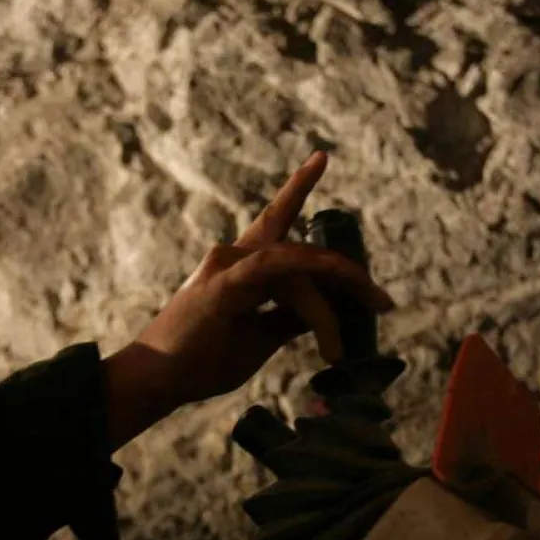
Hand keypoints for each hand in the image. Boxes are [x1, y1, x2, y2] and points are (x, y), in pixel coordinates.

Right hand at [103, 151, 393, 447]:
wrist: (157, 382)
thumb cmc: (201, 363)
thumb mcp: (259, 339)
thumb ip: (290, 319)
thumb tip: (328, 309)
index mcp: (238, 267)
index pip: (275, 220)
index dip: (298, 189)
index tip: (321, 158)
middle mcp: (232, 256)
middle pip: (301, 255)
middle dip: (346, 273)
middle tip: (382, 301)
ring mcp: (226, 267)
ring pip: (296, 271)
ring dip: (326, 310)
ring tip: (340, 345)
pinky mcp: (223, 286)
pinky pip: (275, 270)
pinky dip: (308, 275)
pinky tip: (336, 279)